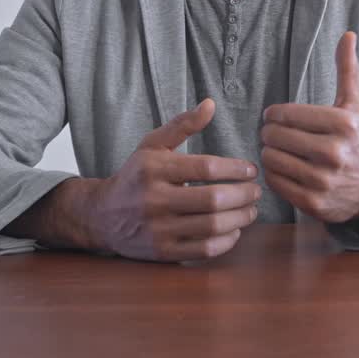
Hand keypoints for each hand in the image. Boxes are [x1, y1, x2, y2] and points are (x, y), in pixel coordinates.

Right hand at [80, 98, 261, 261]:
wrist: (102, 216)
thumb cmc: (136, 176)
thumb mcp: (152, 144)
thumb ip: (183, 124)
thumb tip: (211, 104)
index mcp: (154, 169)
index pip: (206, 168)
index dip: (235, 169)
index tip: (251, 170)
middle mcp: (154, 199)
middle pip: (213, 199)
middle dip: (243, 195)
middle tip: (256, 191)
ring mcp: (158, 229)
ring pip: (212, 226)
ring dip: (240, 217)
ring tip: (251, 209)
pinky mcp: (163, 252)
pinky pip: (204, 250)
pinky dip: (227, 240)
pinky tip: (234, 229)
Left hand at [261, 31, 358, 223]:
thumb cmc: (355, 140)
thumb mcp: (353, 106)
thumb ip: (347, 70)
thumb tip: (348, 34)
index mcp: (344, 124)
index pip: (286, 114)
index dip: (274, 114)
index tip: (275, 117)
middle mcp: (335, 153)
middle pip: (276, 136)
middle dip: (269, 134)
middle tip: (272, 135)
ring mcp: (324, 180)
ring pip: (272, 159)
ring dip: (268, 153)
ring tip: (276, 151)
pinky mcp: (314, 203)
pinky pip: (275, 183)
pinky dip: (272, 175)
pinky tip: (282, 169)